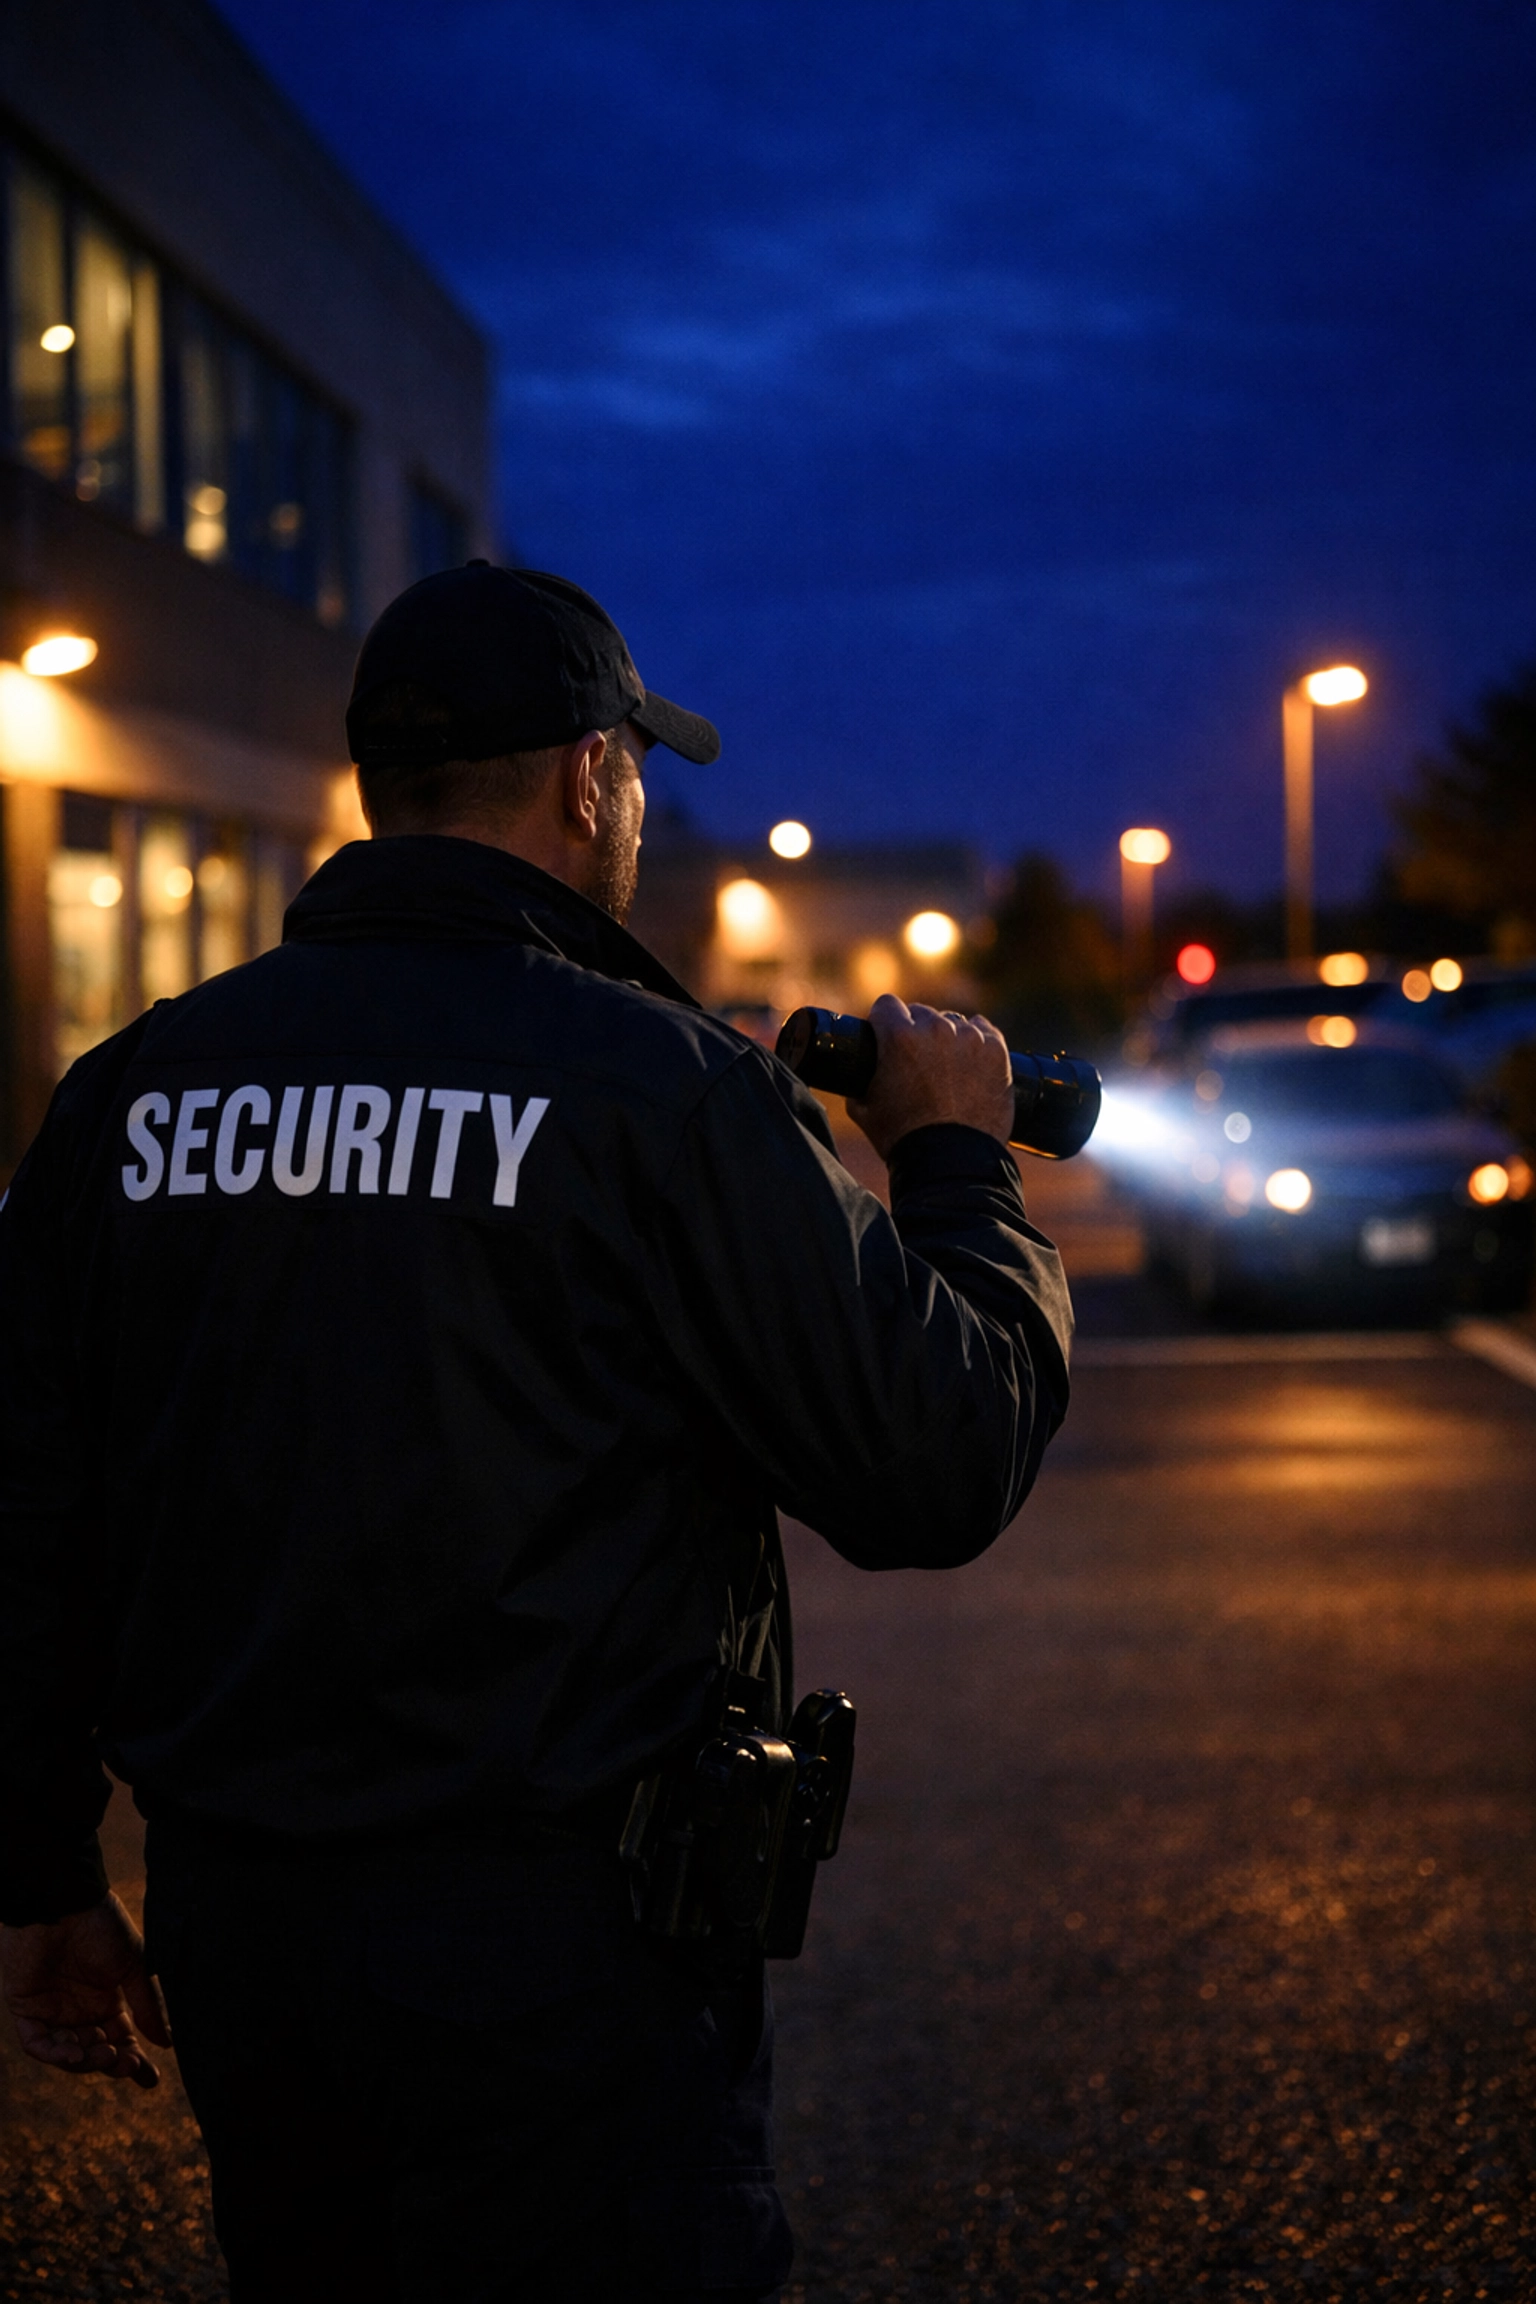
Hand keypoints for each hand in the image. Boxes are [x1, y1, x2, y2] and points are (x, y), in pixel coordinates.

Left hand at [1, 1892, 171, 2087]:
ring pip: (68, 2053)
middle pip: (96, 2052)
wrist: (63, 1903)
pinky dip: (55, 2052)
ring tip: (104, 2054)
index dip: (135, 2061)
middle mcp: (80, 2010)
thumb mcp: (134, 1966)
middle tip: (128, 2064)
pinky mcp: (27, 2009)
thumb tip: (167, 2042)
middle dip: (112, 2063)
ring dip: (86, 2060)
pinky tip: (74, 2053)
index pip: (122, 2040)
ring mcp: (53, 2011)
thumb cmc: (101, 1927)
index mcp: (108, 2000)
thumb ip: (148, 2005)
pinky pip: (38, 2043)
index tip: (151, 2080)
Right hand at [847, 996, 1014, 1161]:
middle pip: (921, 1013)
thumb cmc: (903, 1138)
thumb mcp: (862, 1107)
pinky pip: (983, 1030)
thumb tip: (858, 1067)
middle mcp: (935, 1029)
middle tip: (918, 1061)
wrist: (951, 1162)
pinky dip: (976, 1042)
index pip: (887, 1005)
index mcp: (898, 1037)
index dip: (884, 1022)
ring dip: (947, 1038)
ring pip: (952, 1022)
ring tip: (947, 1068)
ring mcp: (969, 1038)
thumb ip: (858, 1077)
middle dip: (916, 1032)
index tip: (887, 1035)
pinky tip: (970, 1063)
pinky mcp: (996, 1050)